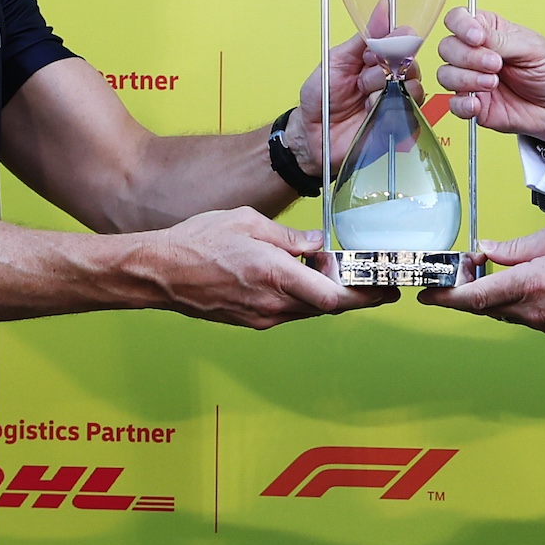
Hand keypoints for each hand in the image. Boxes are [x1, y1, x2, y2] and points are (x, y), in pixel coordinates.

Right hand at [124, 207, 395, 328]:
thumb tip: (318, 244)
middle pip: (328, 307)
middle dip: (356, 295)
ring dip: (328, 294)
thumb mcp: (248, 222)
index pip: (333, 297)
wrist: (158, 273)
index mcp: (274, 275)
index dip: (365, 295)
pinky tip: (304, 276)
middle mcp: (272, 304)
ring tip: (335, 270)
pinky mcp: (251, 321)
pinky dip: (304, 296)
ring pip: (309, 310)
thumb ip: (289, 237)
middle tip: (379, 284)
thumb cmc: (198, 241)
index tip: (387, 289)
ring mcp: (261, 317)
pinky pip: (289, 311)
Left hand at [291, 33, 420, 178]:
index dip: (395, 43)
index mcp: (379, 60)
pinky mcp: (399, 126)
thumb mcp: (337, 59)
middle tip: (362, 79)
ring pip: (414, 89)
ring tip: (364, 98)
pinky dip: (391, 112)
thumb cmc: (320, 96)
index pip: (403, 42)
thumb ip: (363, 38)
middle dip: (386, 70)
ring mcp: (397, 102)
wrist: (311, 132)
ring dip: (385, 92)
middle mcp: (392, 80)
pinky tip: (372, 114)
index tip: (377, 51)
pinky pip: (411, 115)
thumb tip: (382, 9)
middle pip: (412, 65)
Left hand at [419, 223, 544, 332]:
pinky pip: (518, 315)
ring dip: (484, 295)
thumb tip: (487, 250)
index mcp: (531, 284)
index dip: (446, 297)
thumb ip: (516, 246)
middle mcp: (532, 310)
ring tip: (480, 271)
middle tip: (454, 272)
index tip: (426, 294)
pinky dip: (505, 300)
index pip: (476, 296)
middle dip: (462, 291)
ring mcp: (543, 323)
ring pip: (499, 312)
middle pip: (482, 307)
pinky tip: (508, 283)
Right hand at [436, 8, 544, 145]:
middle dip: (468, 56)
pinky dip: (461, 104)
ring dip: (467, 79)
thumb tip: (476, 34)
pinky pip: (453, 104)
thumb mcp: (532, 48)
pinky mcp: (474, 105)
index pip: (458, 19)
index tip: (477, 38)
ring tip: (494, 83)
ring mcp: (471, 80)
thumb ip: (502, 41)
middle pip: (447, 47)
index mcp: (488, 31)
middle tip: (496, 64)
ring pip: (445, 75)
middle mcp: (474, 54)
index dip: (461, 26)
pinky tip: (478, 104)